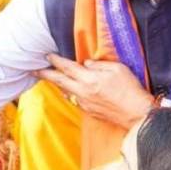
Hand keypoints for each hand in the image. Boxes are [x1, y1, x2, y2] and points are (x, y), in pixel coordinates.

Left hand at [34, 54, 154, 128]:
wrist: (136, 113)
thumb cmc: (130, 89)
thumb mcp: (118, 69)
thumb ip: (99, 65)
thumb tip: (86, 64)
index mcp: (90, 79)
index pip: (68, 68)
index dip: (56, 61)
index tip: (47, 56)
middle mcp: (83, 92)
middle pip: (59, 81)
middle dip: (45, 75)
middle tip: (34, 70)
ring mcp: (84, 103)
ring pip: (66, 91)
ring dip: (58, 84)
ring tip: (51, 77)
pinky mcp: (88, 111)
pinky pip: (74, 99)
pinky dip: (70, 92)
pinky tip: (70, 89)